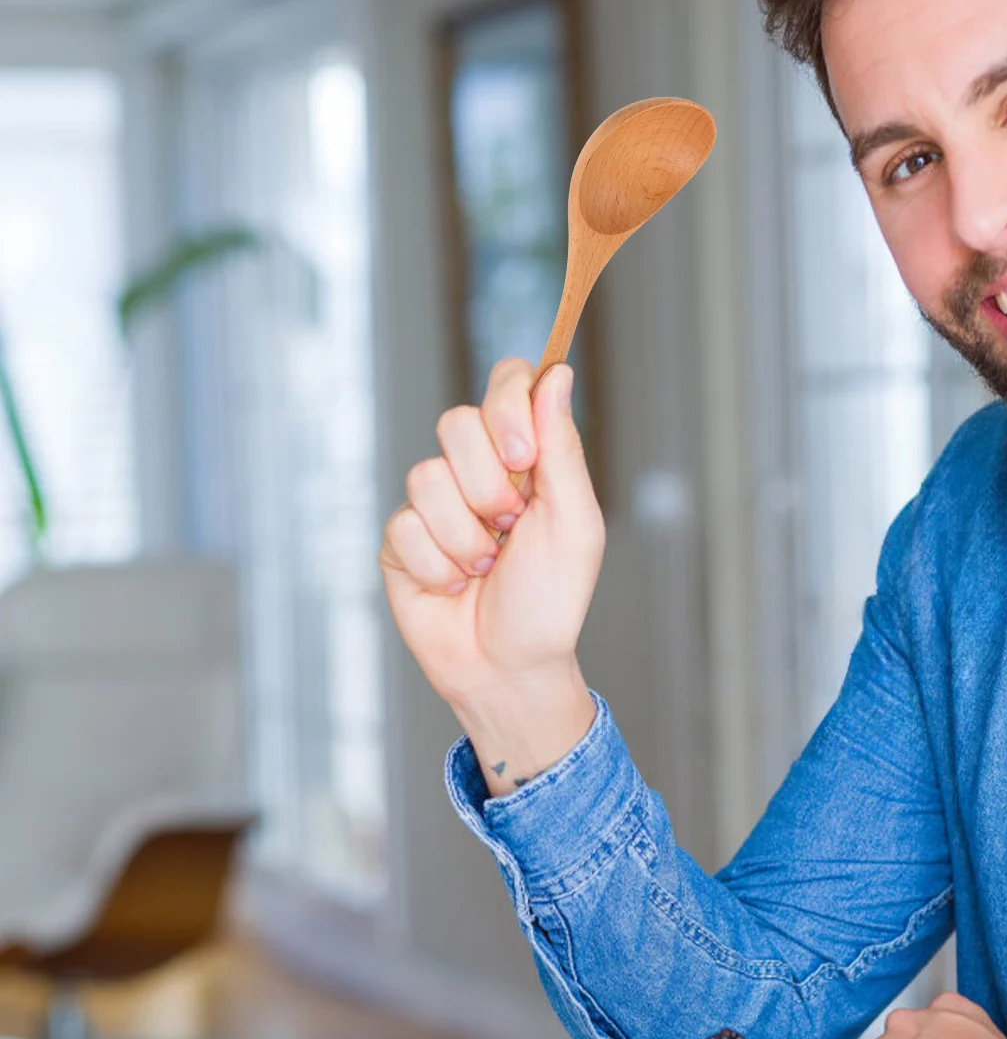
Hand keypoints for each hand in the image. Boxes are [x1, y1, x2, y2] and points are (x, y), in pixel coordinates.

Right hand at [380, 360, 603, 780]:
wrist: (507, 666)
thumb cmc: (550, 599)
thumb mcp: (573, 522)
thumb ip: (561, 448)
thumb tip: (557, 372)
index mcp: (527, 458)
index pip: (507, 383)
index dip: (506, 405)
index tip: (521, 455)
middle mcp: (478, 470)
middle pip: (456, 421)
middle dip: (486, 484)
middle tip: (509, 526)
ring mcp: (435, 503)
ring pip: (425, 476)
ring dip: (464, 535)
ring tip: (484, 567)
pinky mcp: (400, 538)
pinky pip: (404, 525)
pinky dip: (436, 564)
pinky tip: (453, 585)